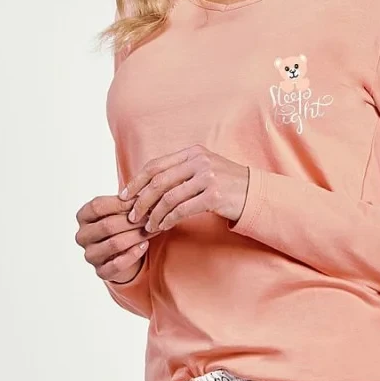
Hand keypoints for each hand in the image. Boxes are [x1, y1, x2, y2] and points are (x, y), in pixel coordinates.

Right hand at [75, 194, 151, 283]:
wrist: (122, 255)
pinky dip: (134, 254)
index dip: (119, 203)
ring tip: (151, 230)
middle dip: (132, 221)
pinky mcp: (101, 271)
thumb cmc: (120, 227)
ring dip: (136, 236)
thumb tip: (140, 197)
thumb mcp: (120, 212)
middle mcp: (82, 236)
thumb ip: (125, 204)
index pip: (97, 206)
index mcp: (83, 217)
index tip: (139, 201)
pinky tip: (144, 245)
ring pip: (114, 244)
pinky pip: (118, 264)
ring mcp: (90, 255)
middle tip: (150, 217)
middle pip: (106, 226)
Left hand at [118, 144, 249, 232]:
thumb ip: (181, 172)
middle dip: (141, 200)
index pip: (156, 165)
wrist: (255, 194)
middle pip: (158, 181)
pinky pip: (182, 210)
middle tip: (132, 215)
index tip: (124, 195)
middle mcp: (199, 161)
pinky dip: (168, 220)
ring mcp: (207, 178)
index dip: (137, 181)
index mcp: (192, 153)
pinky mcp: (214, 196)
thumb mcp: (204, 170)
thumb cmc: (226, 185)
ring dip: (154, 214)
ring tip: (148, 226)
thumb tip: (150, 185)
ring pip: (169, 198)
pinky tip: (163, 227)